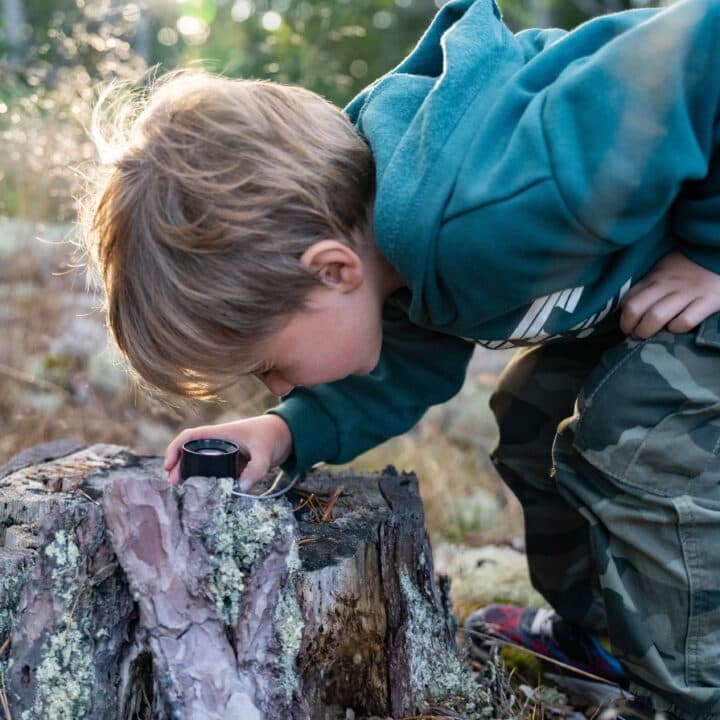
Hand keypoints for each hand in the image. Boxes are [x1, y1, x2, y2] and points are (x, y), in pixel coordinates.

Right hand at [163, 414, 292, 488]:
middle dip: (179, 466)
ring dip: (190, 474)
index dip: (175, 448)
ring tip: (183, 490)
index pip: (189, 436)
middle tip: (174, 484)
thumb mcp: (265, 452)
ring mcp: (225, 453)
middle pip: (190, 452)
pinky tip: (204, 495)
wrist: (288, 435)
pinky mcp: (233, 464)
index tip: (169, 466)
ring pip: (200, 463)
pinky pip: (214, 472)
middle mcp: (219, 442)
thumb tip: (240, 487)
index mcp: (220, 433)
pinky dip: (206, 481)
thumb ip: (256, 469)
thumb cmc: (273, 436)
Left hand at [620, 251, 719, 338]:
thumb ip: (647, 286)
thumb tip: (624, 307)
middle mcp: (667, 284)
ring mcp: (688, 293)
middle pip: (635, 309)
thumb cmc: (688, 268)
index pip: (627, 299)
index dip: (622, 317)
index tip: (626, 325)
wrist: (718, 255)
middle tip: (633, 334)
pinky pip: (685, 321)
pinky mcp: (709, 300)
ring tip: (647, 338)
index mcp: (654, 277)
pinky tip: (676, 328)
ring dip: (646, 331)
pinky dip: (677, 328)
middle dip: (629, 326)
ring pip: (656, 316)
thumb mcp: (663, 271)